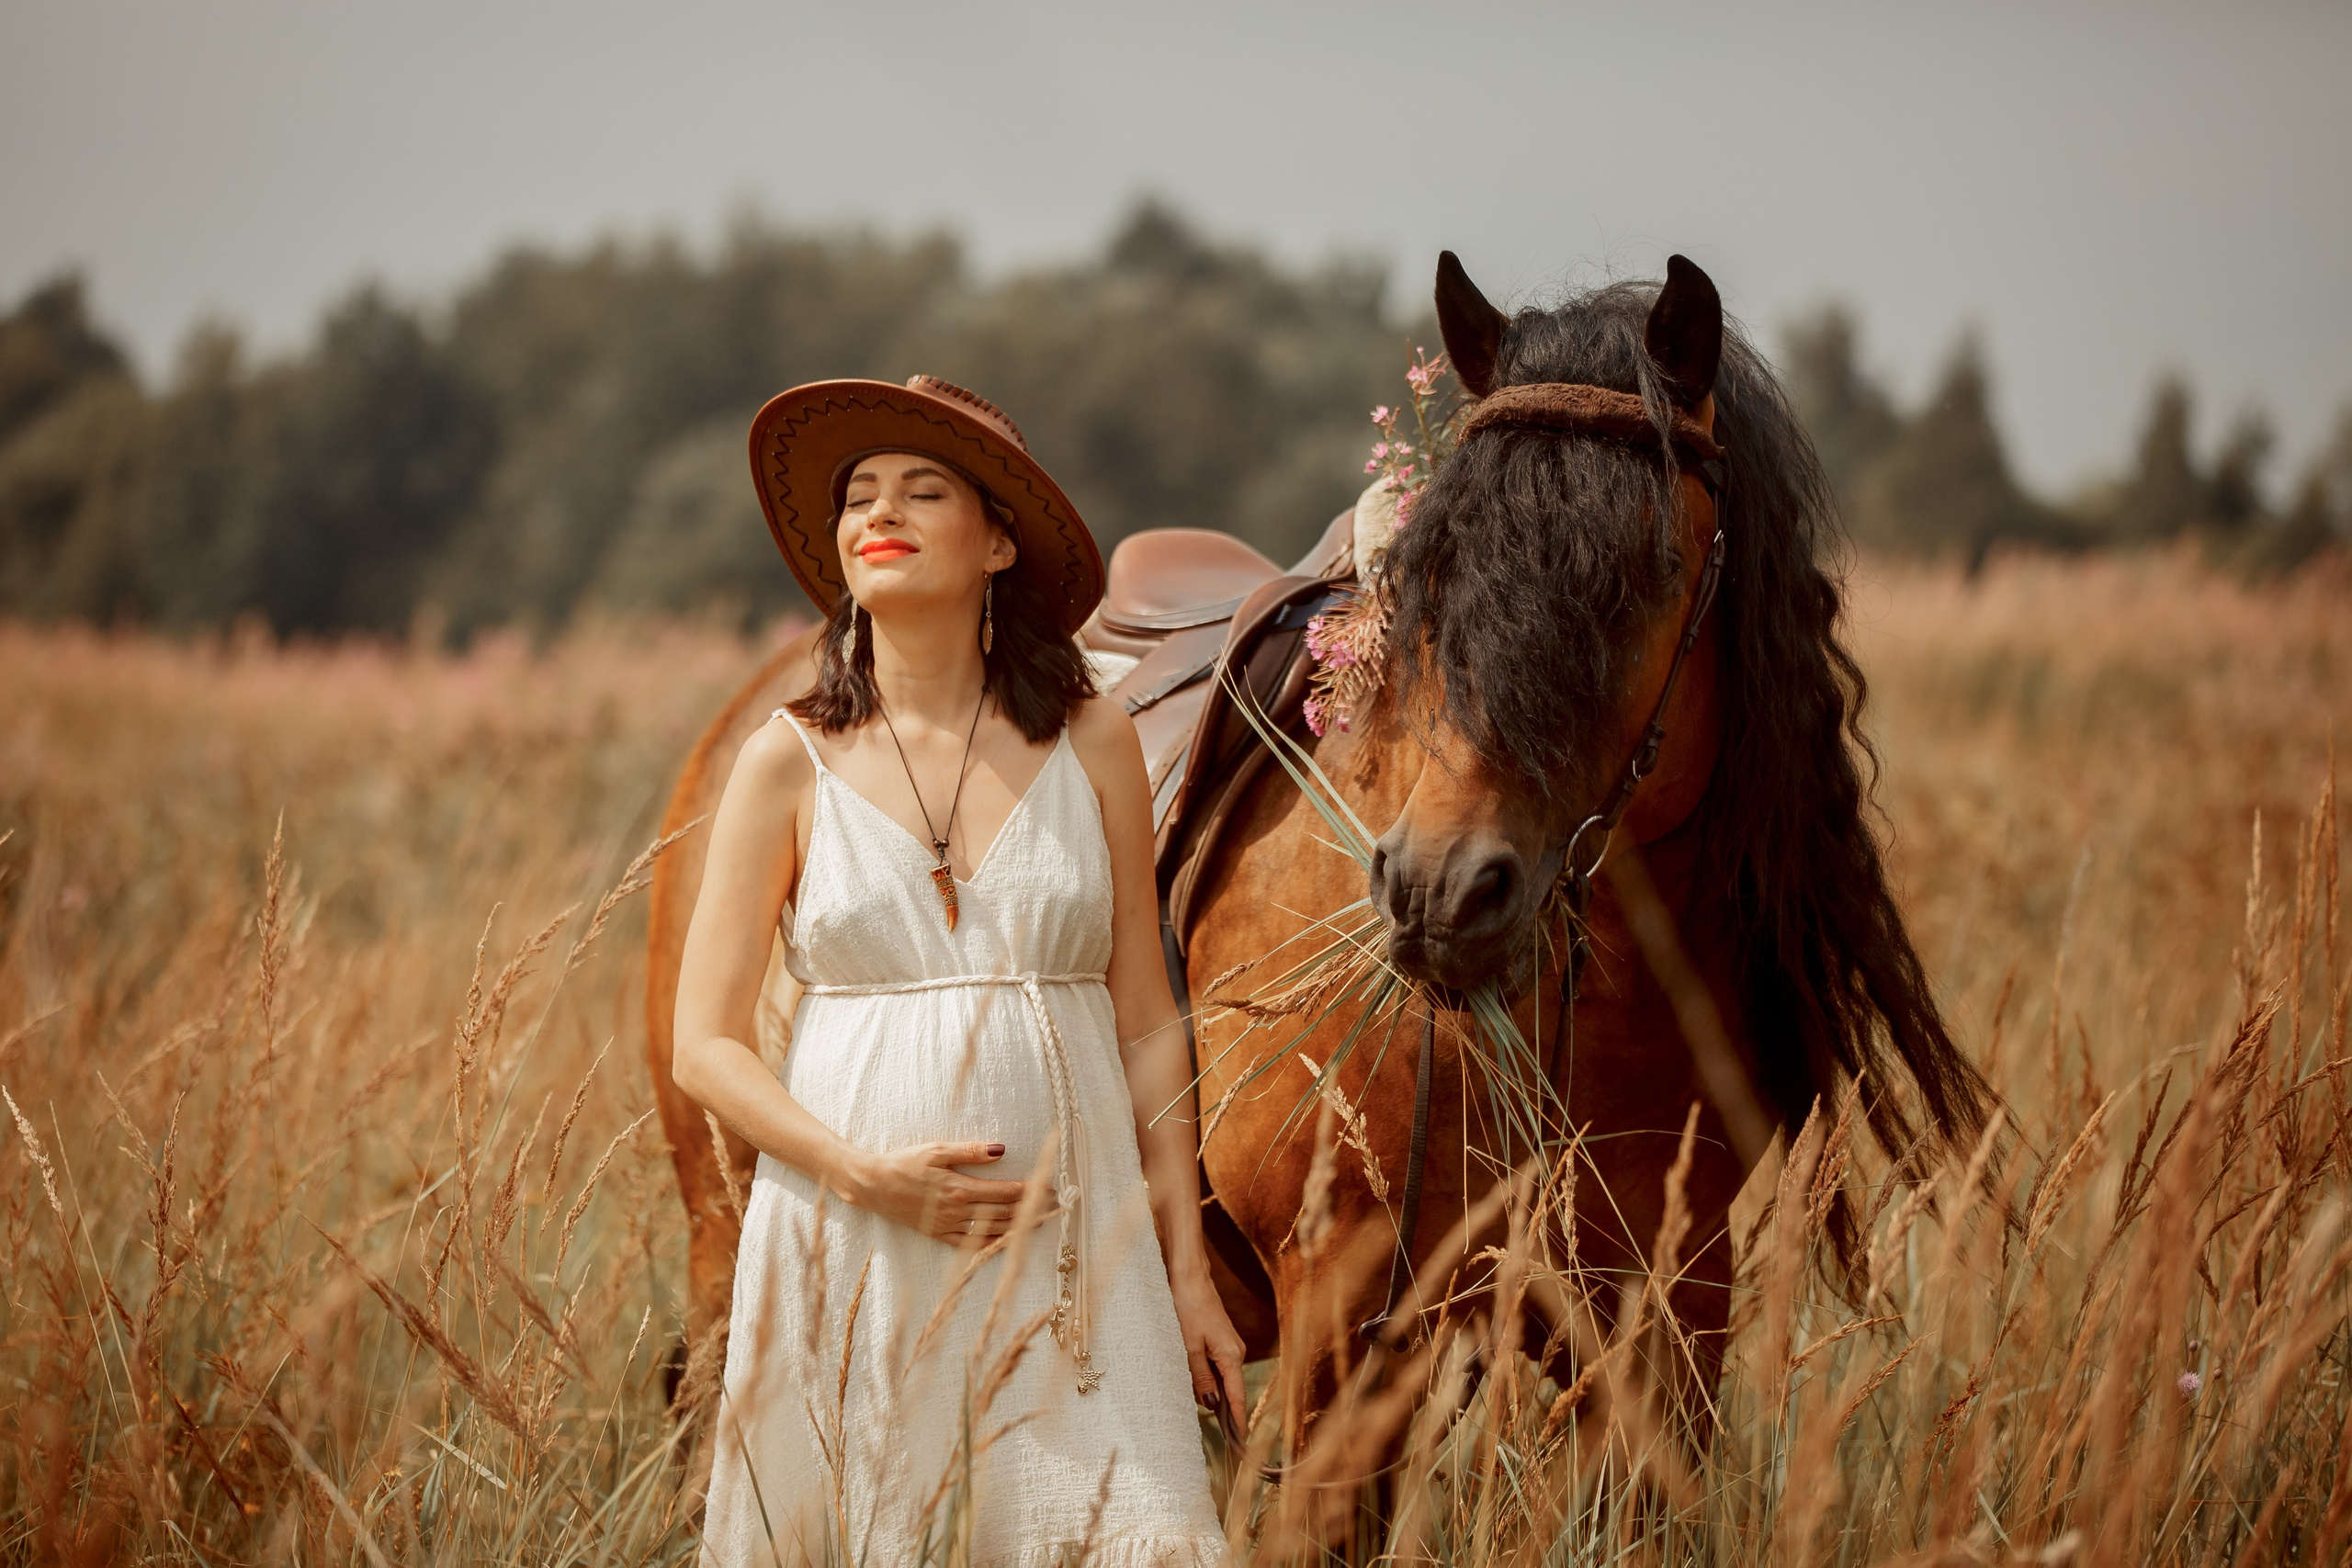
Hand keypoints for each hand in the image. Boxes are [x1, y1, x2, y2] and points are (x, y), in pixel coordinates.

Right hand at [846, 1141, 1049, 1243]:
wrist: (874, 1185)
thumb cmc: (905, 1163)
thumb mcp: (937, 1150)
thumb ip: (970, 1152)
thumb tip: (1001, 1150)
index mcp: (958, 1189)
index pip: (1004, 1192)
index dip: (1030, 1191)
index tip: (1050, 1188)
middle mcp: (956, 1211)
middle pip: (1004, 1213)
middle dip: (1031, 1209)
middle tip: (1055, 1204)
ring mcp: (948, 1226)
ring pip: (991, 1230)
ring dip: (1019, 1226)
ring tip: (1041, 1221)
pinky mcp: (939, 1235)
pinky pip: (971, 1244)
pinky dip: (992, 1244)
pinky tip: (1008, 1241)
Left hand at [1167, 1253, 1247, 1424]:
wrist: (1189, 1276)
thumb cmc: (1187, 1307)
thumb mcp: (1188, 1346)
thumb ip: (1200, 1377)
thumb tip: (1210, 1404)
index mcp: (1231, 1356)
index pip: (1237, 1398)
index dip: (1238, 1422)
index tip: (1241, 1446)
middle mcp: (1235, 1352)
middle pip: (1231, 1390)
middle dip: (1223, 1411)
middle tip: (1219, 1439)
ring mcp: (1229, 1345)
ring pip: (1223, 1378)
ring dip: (1212, 1393)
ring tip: (1202, 1413)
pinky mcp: (1221, 1339)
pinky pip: (1218, 1367)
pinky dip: (1209, 1378)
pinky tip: (1196, 1385)